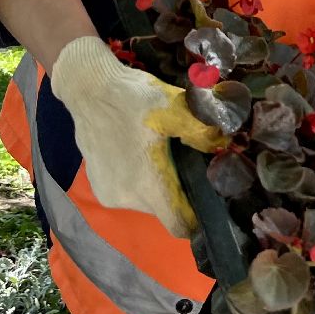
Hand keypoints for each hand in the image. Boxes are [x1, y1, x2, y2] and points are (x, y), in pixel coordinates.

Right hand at [50, 36, 226, 237]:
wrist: (89, 89)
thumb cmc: (134, 99)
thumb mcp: (176, 108)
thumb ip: (204, 131)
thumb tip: (225, 146)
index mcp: (149, 185)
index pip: (180, 225)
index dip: (198, 221)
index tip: (209, 203)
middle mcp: (127, 198)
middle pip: (165, 211)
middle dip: (179, 193)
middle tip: (186, 163)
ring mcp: (109, 194)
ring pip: (147, 202)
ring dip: (157, 184)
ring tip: (160, 153)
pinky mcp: (98, 187)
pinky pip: (129, 192)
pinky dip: (139, 179)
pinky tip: (139, 152)